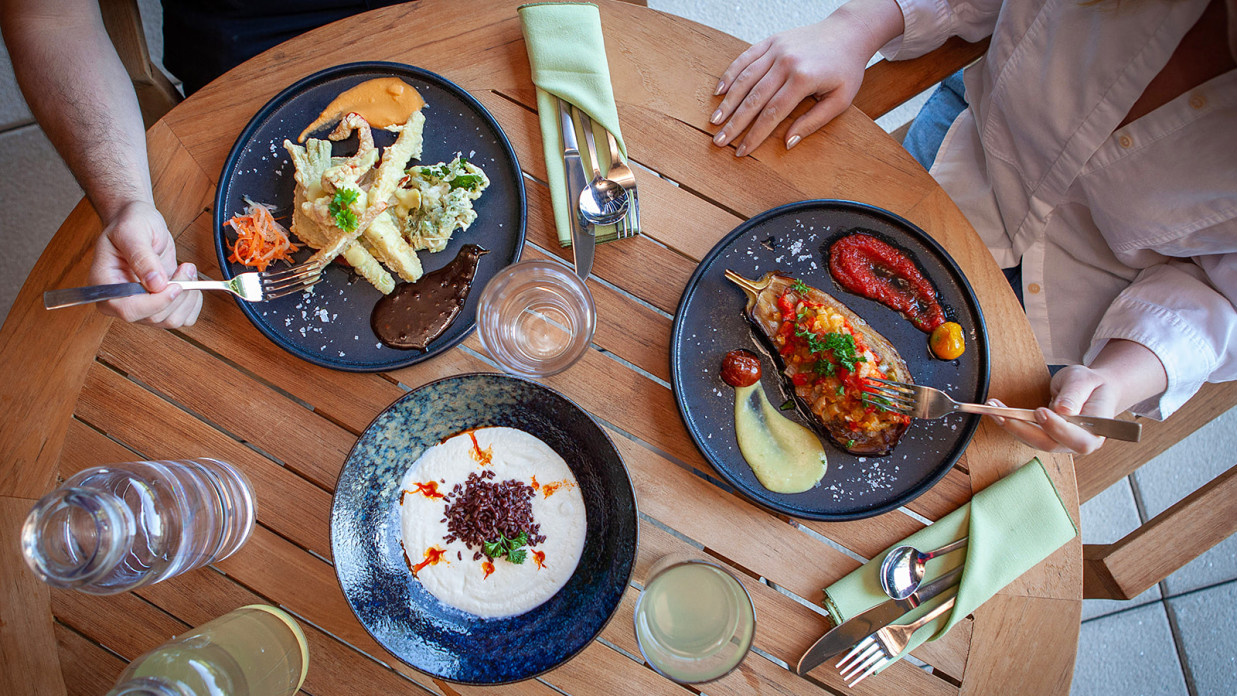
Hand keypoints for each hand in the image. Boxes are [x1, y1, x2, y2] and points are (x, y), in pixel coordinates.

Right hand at [87, 200, 201, 327]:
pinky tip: (190, 282)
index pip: (128, 310)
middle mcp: (122, 302)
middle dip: (178, 294)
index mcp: (105, 286)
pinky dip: (193, 302)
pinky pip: (183, 318)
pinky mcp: (160, 306)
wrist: (140, 224)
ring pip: (171, 320)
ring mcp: (142, 306)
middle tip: (186, 267)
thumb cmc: (130, 224)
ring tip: (187, 270)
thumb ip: (142, 257)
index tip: (175, 286)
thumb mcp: (132, 232)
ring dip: (188, 297)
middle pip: (154, 317)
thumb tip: (156, 284)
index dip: (155, 303)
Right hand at [710, 0, 904, 155]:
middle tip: (719, 141)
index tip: (742, 150)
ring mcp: (776, 49)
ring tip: (715, 120)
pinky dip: (730, 74)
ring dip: (728, 101)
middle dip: (734, 123)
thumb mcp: (840, 100)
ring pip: (745, 79)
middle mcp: (786, 62)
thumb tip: (787, 142)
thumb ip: (813, 122)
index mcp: (803, 79)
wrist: (849, 32)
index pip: (772, 114)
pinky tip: (719, 91)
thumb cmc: (846, 68)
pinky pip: (745, 58)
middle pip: (753, 99)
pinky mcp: (771, 41)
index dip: (755, 135)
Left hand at [986, 340, 1167, 454]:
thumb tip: (1064, 410)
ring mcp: (1059, 443)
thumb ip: (1075, 395)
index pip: (1077, 439)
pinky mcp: (1044, 437)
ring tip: (993, 408)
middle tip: (1003, 412)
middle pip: (1048, 443)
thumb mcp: (1085, 381)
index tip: (1040, 412)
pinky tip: (996, 410)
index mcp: (1094, 433)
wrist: (1090, 390)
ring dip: (1010, 425)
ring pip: (1032, 440)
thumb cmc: (1091, 385)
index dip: (1057, 429)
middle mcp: (1076, 443)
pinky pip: (1026, 433)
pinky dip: (1009, 422)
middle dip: (1022, 428)